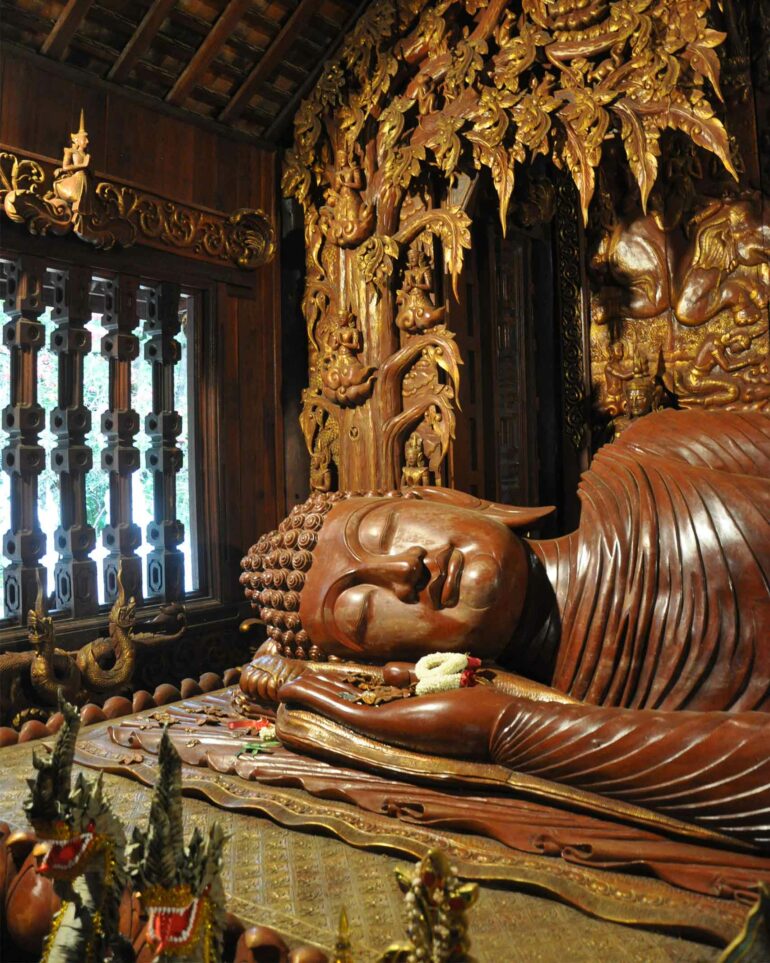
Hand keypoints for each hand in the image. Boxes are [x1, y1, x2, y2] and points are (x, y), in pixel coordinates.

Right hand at [279, 672, 510, 758]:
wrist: (500, 722)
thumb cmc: (477, 702)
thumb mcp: (437, 682)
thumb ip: (410, 678)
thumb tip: (387, 672)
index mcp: (401, 715)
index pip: (361, 702)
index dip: (335, 692)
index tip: (315, 682)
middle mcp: (389, 723)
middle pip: (343, 706)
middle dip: (316, 694)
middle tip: (287, 685)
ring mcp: (383, 725)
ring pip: (335, 708)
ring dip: (308, 696)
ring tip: (283, 686)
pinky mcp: (382, 723)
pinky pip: (339, 708)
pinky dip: (313, 698)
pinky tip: (292, 689)